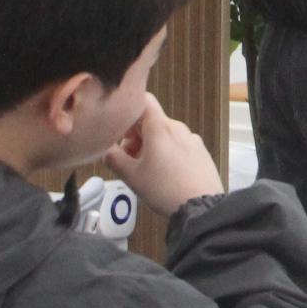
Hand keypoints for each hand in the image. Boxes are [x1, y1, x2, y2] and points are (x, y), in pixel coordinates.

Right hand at [102, 94, 222, 216]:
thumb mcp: (131, 176)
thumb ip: (113, 158)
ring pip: (165, 134)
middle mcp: (178, 128)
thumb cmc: (164, 189)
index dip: (129, 111)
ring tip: (146, 171)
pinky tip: (165, 175)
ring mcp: (192, 139)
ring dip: (151, 146)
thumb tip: (105, 149)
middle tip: (129, 160)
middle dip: (136, 136)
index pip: (144, 100)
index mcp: (161, 127)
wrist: (201, 207)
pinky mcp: (201, 152)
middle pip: (152, 121)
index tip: (121, 133)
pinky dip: (167, 153)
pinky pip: (179, 145)